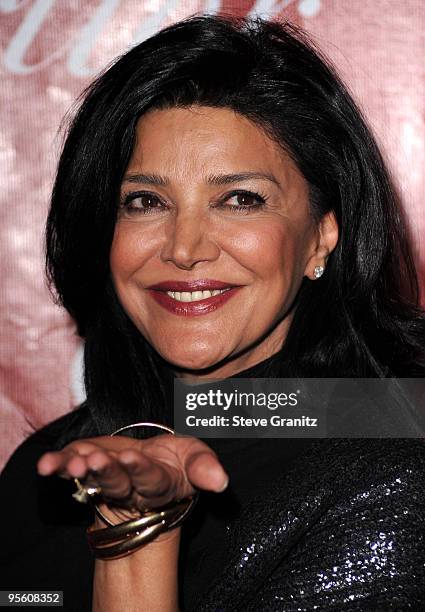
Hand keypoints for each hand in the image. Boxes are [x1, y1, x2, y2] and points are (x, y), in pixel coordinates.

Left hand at [37, 433, 227, 520]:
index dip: (139, 470)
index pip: (150, 479)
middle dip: (107, 472)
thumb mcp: (196, 459)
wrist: (150, 467)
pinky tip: (45, 464)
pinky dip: (58, 466)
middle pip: (118, 482)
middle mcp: (130, 486)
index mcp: (159, 483)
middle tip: (96, 461)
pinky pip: (70, 469)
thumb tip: (221, 480)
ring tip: (71, 464)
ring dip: (81, 471)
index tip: (130, 458)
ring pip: (92, 478)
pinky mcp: (86, 466)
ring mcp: (105, 478)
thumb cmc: (177, 462)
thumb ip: (205, 467)